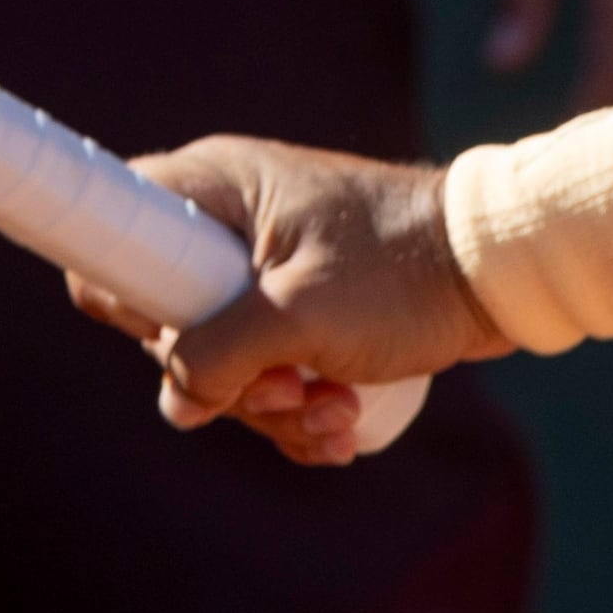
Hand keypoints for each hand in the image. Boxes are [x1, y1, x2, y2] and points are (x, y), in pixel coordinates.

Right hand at [93, 137, 514, 467]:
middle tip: (290, 387)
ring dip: (276, 406)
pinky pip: (268, 371)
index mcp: (214, 188)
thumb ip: (216, 356)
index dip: (132, 302)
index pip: (111, 233)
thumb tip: (180, 401)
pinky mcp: (302, 309)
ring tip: (336, 411)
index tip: (184, 336)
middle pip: (170, 324)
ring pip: (224, 362)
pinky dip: (300, 407)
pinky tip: (343, 424)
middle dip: (231, 380)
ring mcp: (265, 267)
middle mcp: (229, 222)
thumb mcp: (300, 316)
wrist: (500, 273)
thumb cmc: (400, 271)